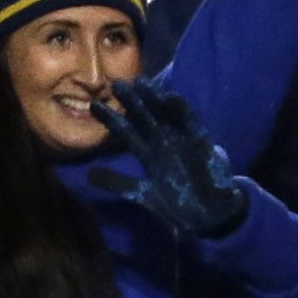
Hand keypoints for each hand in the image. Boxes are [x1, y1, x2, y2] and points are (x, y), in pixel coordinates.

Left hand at [96, 78, 248, 241]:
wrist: (209, 215)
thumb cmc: (177, 204)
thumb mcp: (141, 193)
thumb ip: (118, 182)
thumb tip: (89, 174)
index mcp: (149, 153)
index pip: (127, 131)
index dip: (112, 119)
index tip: (94, 105)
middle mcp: (163, 142)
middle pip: (145, 117)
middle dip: (131, 101)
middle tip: (116, 83)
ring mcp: (182, 141)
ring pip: (165, 115)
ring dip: (155, 99)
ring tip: (141, 83)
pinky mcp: (200, 144)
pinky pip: (191, 123)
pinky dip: (182, 110)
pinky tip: (171, 97)